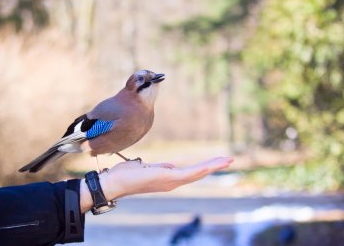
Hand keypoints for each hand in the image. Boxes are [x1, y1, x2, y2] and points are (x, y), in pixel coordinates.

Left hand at [80, 157, 232, 212]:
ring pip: (196, 173)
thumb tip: (171, 166)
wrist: (114, 182)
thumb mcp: (147, 168)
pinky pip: (187, 173)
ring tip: (227, 160)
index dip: (205, 167)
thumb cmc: (127, 175)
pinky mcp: (166, 178)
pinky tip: (210, 165)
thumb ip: (161, 168)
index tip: (217, 161)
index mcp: (169, 179)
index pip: (191, 173)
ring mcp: (170, 182)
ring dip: (212, 166)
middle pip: (198, 174)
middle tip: (230, 160)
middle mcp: (172, 183)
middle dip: (214, 166)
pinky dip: (200, 169)